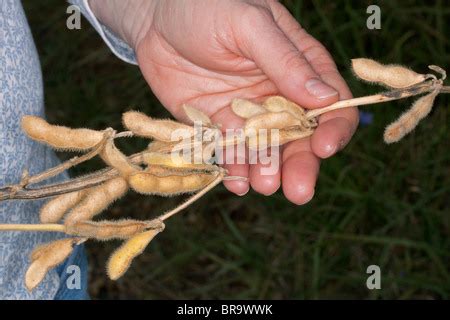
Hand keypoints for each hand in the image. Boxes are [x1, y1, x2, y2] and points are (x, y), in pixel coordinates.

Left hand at [90, 0, 358, 204]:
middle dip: (301, 166)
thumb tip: (326, 98)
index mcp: (300, 68)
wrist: (156, 16)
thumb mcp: (250, 24)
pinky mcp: (217, 125)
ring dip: (267, 171)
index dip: (333, 129)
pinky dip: (234, 169)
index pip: (332, 105)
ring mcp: (248, 115)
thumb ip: (286, 61)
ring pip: (266, 152)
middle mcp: (278, 96)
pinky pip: (230, 152)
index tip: (324, 148)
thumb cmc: (208, 5)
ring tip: (262, 184)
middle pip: (300, 139)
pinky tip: (235, 181)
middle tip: (297, 191)